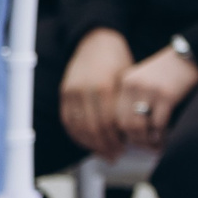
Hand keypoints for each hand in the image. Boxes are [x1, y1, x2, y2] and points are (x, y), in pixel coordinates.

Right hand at [59, 28, 134, 157]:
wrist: (97, 42)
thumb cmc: (119, 62)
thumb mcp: (128, 82)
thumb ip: (126, 106)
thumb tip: (133, 134)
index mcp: (105, 87)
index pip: (109, 124)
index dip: (115, 140)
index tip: (124, 149)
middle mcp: (86, 90)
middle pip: (93, 128)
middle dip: (105, 146)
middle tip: (115, 156)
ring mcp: (72, 91)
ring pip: (78, 127)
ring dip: (91, 144)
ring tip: (103, 153)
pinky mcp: (64, 92)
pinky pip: (67, 120)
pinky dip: (77, 135)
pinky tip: (87, 142)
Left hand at [115, 48, 197, 150]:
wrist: (190, 56)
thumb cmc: (170, 72)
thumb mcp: (145, 80)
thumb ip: (136, 98)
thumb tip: (133, 130)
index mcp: (125, 82)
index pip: (115, 115)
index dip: (122, 134)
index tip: (130, 143)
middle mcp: (133, 86)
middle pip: (126, 124)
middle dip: (136, 141)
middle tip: (146, 149)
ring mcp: (150, 91)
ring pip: (141, 126)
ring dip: (148, 141)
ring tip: (156, 146)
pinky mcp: (167, 95)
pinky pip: (159, 124)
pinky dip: (162, 136)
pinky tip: (166, 140)